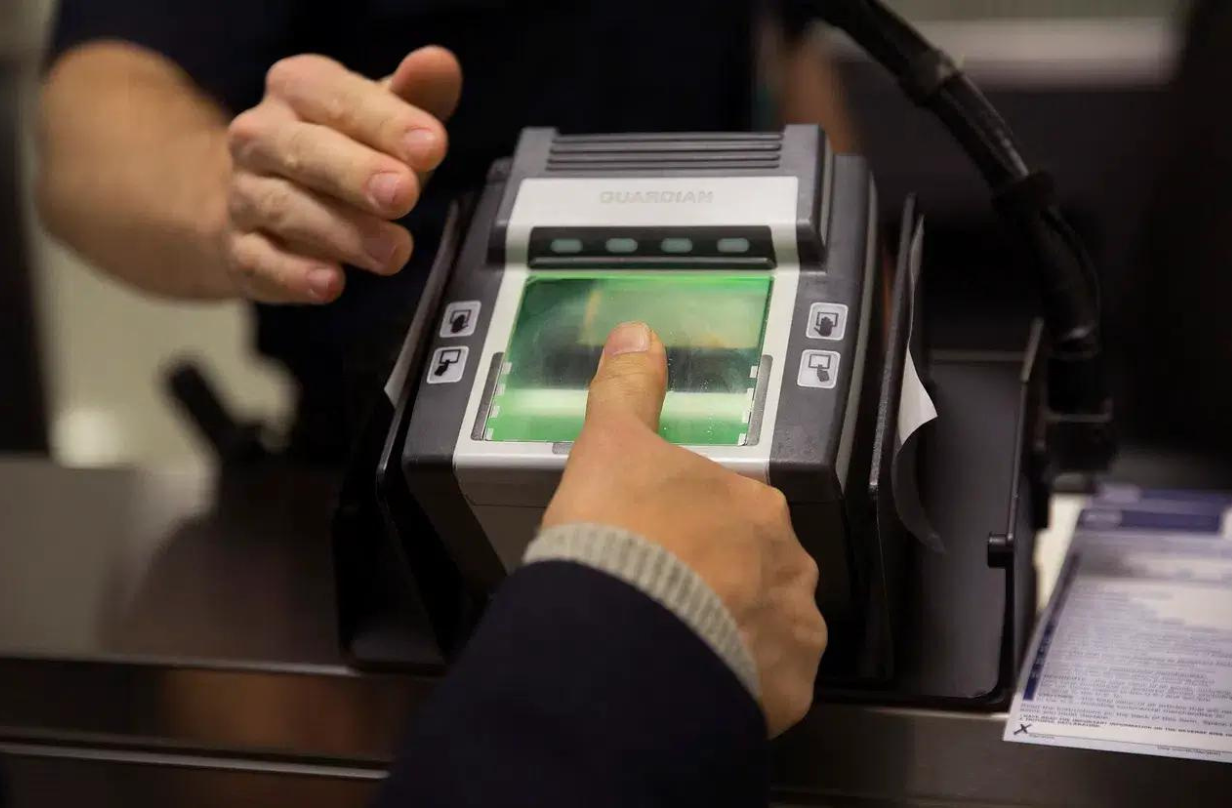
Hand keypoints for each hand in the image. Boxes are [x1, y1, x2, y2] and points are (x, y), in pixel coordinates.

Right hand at [223, 46, 461, 302]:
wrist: (264, 203)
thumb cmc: (344, 152)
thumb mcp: (386, 120)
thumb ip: (417, 95)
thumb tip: (439, 64)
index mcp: (298, 89)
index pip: (338, 97)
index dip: (387, 122)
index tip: (432, 145)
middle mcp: (261, 136)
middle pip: (304, 151)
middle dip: (357, 173)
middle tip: (404, 194)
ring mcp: (245, 195)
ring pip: (285, 209)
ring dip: (342, 232)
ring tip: (393, 251)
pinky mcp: (241, 250)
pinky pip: (260, 262)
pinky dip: (294, 275)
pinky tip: (330, 283)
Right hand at [543, 322, 826, 735]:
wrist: (626, 640)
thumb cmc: (622, 539)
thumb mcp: (611, 446)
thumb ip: (627, 390)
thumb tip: (638, 335)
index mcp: (754, 502)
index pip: (730, 507)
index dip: (691, 524)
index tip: (660, 542)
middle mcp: (787, 563)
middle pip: (756, 564)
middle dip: (718, 577)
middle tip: (664, 595)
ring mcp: (792, 629)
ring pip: (767, 624)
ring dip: (732, 630)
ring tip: (677, 643)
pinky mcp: (786, 690)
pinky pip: (767, 682)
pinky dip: (738, 681)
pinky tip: (695, 678)